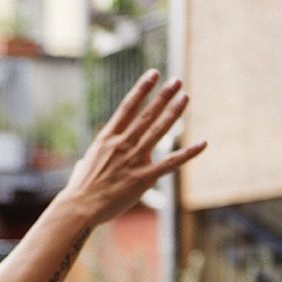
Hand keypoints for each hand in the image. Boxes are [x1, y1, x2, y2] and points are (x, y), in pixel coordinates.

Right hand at [61, 71, 206, 226]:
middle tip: (177, 81)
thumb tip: (84, 162)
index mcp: (107, 138)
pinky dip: (188, 153)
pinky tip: (202, 144)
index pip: (128, 107)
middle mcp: (122, 144)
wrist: (80, 207)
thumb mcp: (84, 166)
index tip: (154, 74)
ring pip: (159, 131)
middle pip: (147, 115)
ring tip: (185, 97)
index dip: (142, 89)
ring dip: (174, 113)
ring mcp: (133, 160)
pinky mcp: (143, 178)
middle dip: (163, 96)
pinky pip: (170, 163)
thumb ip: (90, 160)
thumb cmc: (80, 189)